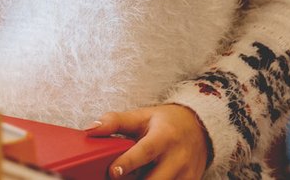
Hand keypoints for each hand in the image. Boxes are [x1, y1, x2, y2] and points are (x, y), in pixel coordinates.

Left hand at [86, 104, 209, 179]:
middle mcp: (179, 157)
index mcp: (164, 136)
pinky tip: (146, 177)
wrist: (199, 127)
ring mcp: (187, 173)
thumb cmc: (165, 122)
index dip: (128, 163)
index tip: (112, 171)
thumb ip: (114, 122)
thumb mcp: (141, 116)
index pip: (146, 152)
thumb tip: (90, 130)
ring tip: (133, 175)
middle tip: (118, 176)